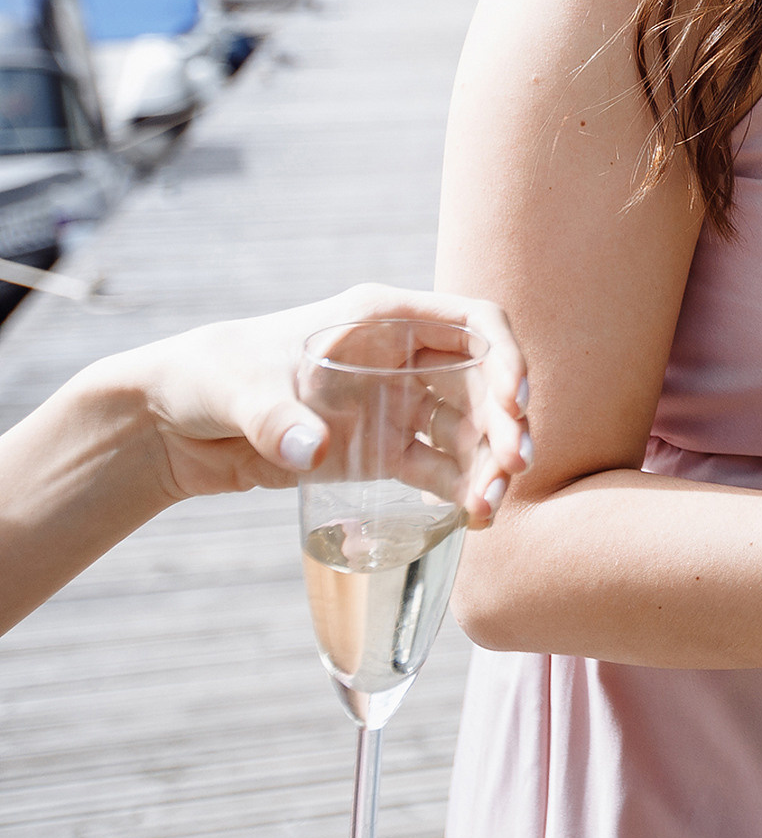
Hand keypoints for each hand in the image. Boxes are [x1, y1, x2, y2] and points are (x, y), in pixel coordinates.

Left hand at [87, 283, 531, 525]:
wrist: (171, 423)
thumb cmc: (208, 377)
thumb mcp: (238, 389)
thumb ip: (276, 418)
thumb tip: (314, 449)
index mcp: (383, 319)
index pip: (474, 323)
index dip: (507, 357)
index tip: (515, 402)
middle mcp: (402, 358)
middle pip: (481, 384)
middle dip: (504, 424)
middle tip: (513, 467)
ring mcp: (395, 405)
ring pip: (466, 430)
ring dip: (487, 465)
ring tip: (489, 507)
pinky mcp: (380, 449)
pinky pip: (436, 467)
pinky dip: (458, 490)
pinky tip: (471, 517)